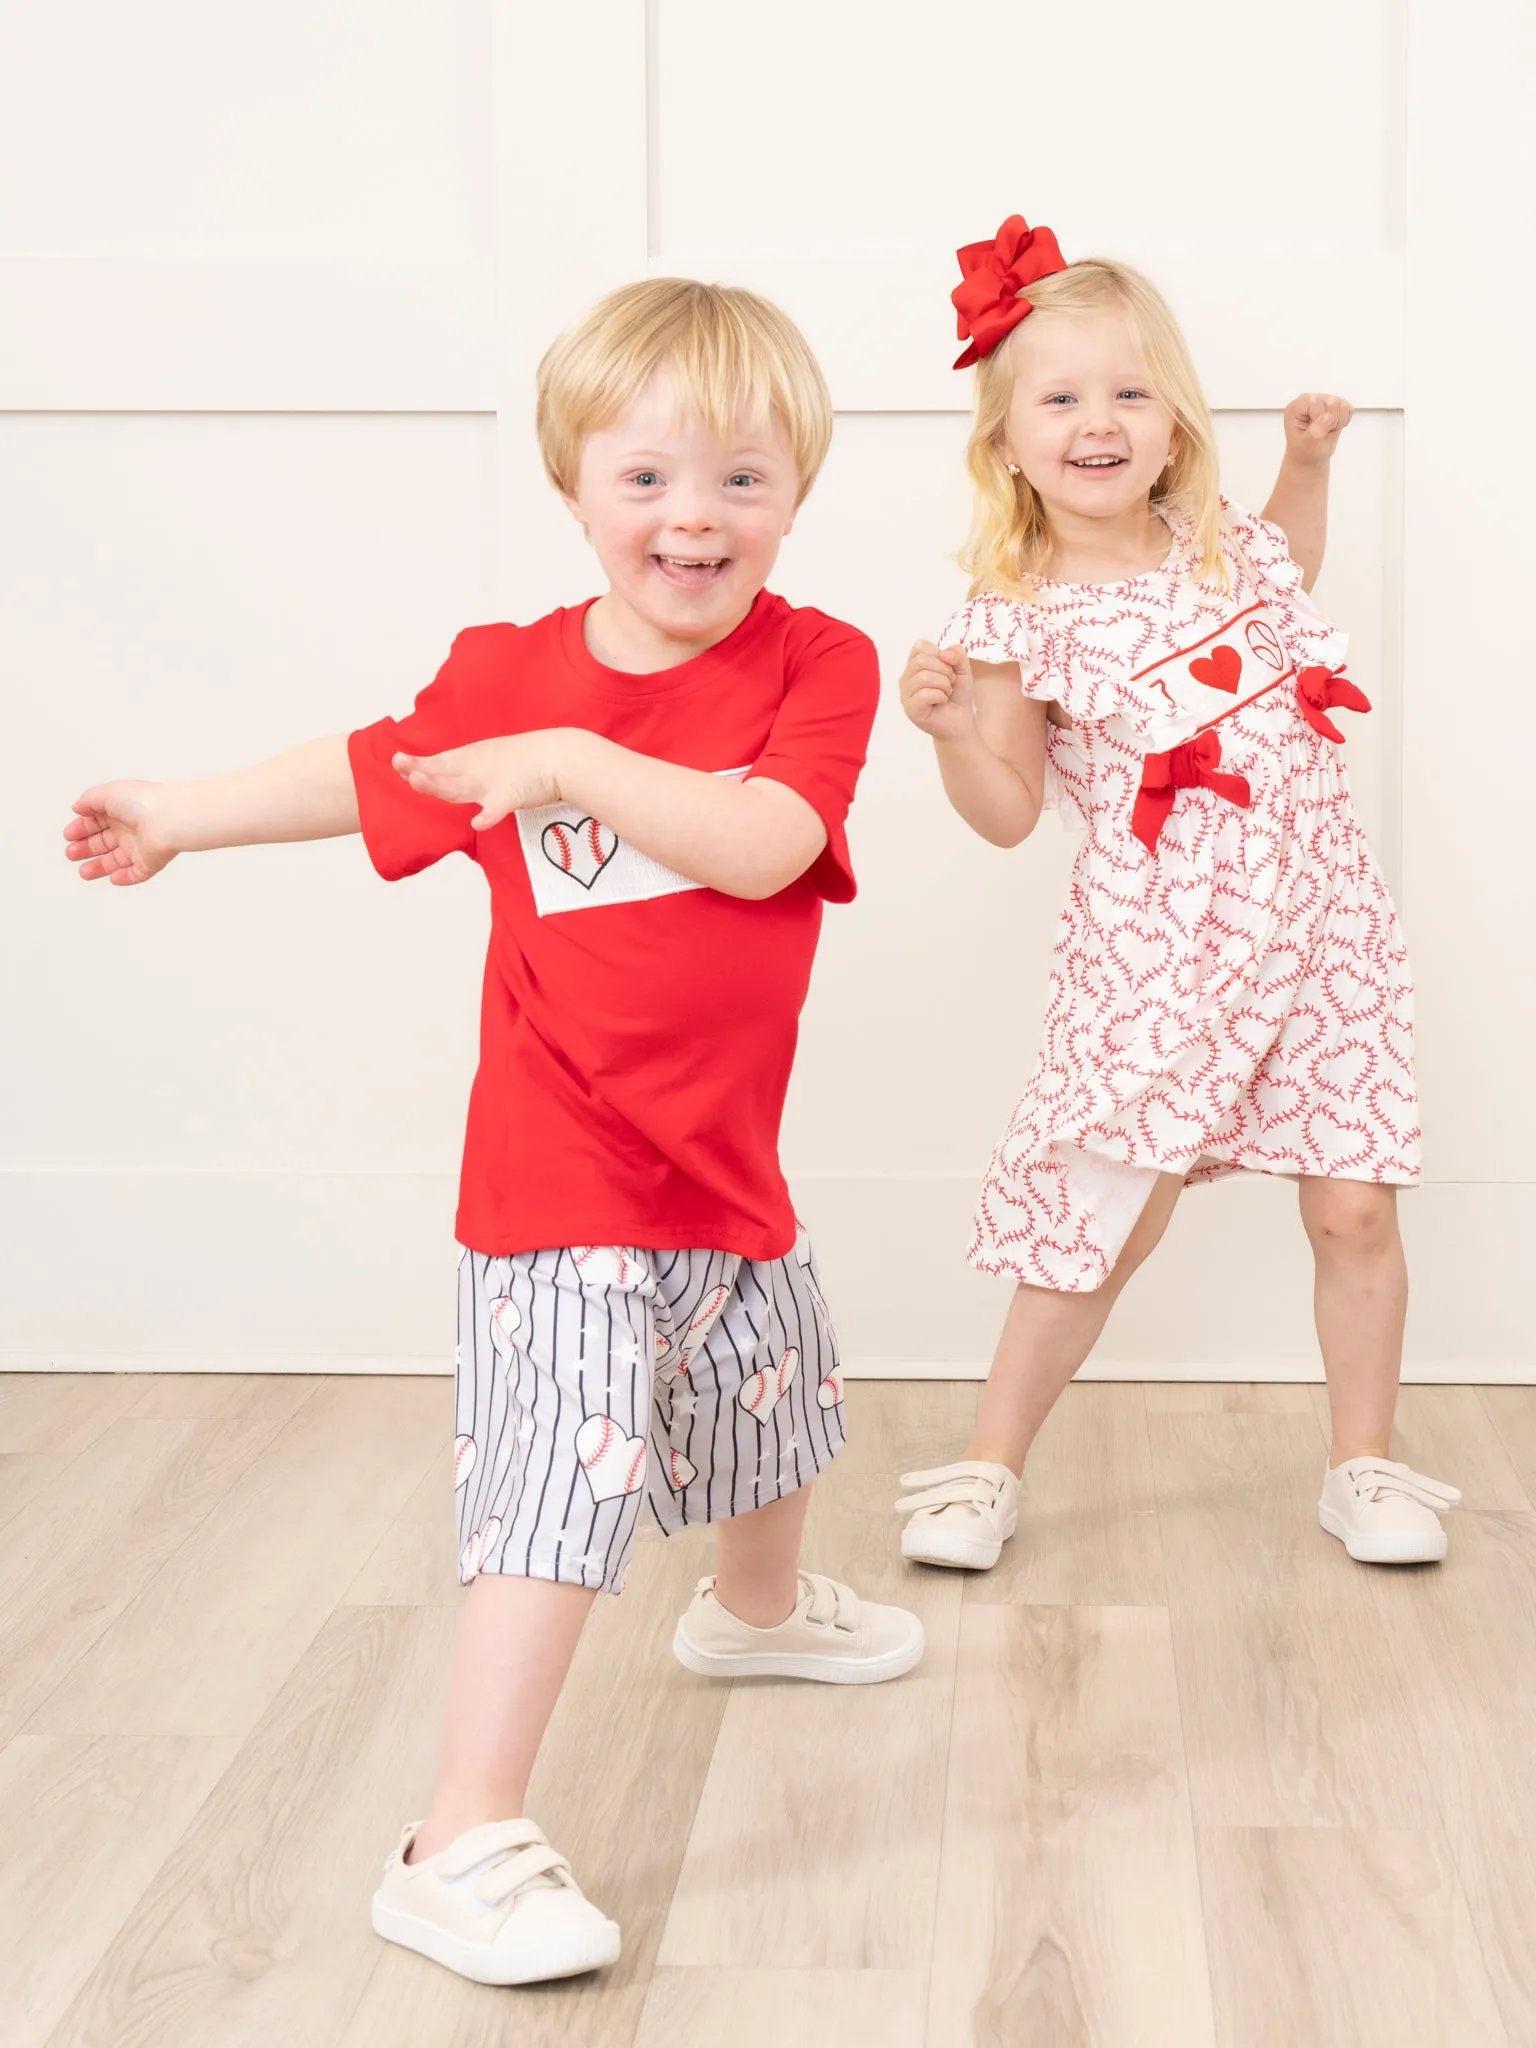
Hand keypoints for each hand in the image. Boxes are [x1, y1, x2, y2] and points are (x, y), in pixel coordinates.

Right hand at [64, 781, 178, 885]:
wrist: (168, 820)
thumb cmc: (143, 802)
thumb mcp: (107, 794)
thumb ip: (89, 800)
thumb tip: (77, 807)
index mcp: (121, 810)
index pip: (97, 821)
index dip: (81, 829)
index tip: (68, 835)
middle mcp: (131, 828)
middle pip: (104, 842)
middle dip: (86, 849)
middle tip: (71, 854)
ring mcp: (142, 846)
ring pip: (117, 860)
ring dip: (99, 867)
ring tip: (84, 872)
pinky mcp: (151, 862)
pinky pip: (137, 873)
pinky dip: (125, 877)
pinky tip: (112, 878)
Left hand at [392, 732, 565, 829]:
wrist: (560, 756)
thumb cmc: (529, 759)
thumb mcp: (493, 758)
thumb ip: (472, 768)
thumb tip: (454, 776)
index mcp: (473, 760)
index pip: (439, 762)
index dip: (418, 763)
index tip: (397, 762)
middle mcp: (477, 770)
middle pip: (444, 773)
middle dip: (421, 771)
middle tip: (400, 765)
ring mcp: (493, 782)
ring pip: (461, 787)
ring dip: (439, 785)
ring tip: (418, 781)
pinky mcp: (513, 795)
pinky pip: (498, 808)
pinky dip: (488, 816)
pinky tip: (477, 822)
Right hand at [900, 640, 974, 741]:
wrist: (960, 720)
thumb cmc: (957, 694)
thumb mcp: (963, 668)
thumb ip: (957, 654)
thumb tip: (944, 654)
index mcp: (914, 664)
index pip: (920, 646)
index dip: (940, 655)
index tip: (947, 669)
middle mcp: (906, 677)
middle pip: (921, 660)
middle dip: (944, 671)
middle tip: (949, 683)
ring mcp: (905, 694)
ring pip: (923, 677)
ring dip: (943, 684)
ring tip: (946, 692)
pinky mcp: (910, 709)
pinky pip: (924, 694)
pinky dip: (940, 696)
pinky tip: (942, 701)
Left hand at [1282, 392, 1353, 466]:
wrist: (1309, 456)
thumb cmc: (1304, 450)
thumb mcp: (1306, 445)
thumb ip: (1315, 432)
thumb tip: (1327, 417)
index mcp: (1296, 407)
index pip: (1315, 402)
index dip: (1320, 419)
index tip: (1315, 431)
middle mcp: (1308, 399)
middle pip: (1331, 402)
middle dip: (1331, 421)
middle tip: (1322, 432)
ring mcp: (1322, 400)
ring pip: (1341, 404)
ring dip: (1338, 422)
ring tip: (1327, 430)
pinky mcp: (1334, 404)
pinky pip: (1348, 408)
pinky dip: (1344, 420)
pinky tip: (1333, 427)